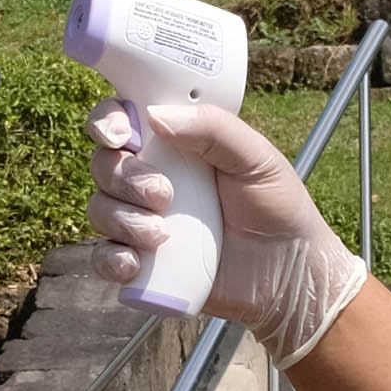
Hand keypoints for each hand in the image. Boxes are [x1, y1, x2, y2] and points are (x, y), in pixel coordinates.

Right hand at [72, 98, 369, 367]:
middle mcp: (150, 179)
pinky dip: (111, 259)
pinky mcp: (143, 264)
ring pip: (100, 209)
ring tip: (161, 236)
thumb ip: (212, 129)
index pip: (122, 122)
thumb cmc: (277, 208)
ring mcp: (143, 222)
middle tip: (163, 195)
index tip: (119, 135)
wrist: (289, 275)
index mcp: (174, 145)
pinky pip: (103, 258)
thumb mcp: (256, 158)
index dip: (108, 122)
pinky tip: (135, 263)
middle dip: (123, 178)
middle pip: (104, 165)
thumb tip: (155, 115)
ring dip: (121, 219)